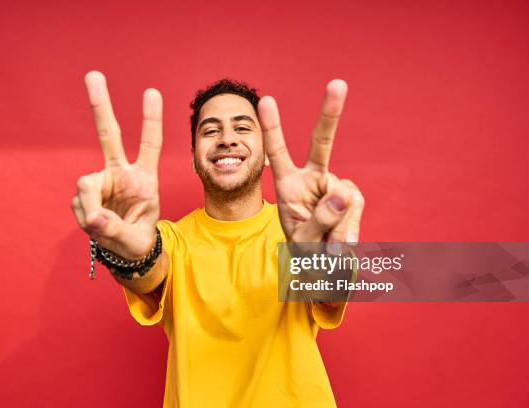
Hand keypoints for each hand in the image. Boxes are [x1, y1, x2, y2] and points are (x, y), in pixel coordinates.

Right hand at [71, 71, 162, 259]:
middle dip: (100, 106)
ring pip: (85, 184)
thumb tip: (93, 218)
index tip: (150, 91)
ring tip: (101, 227)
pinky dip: (84, 217)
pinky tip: (95, 225)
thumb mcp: (136, 240)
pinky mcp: (87, 193)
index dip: (150, 120)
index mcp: (144, 179)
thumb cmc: (137, 240)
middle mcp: (121, 173)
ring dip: (90, 207)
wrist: (125, 251)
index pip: (150, 144)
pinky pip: (79, 203)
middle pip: (109, 135)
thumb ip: (116, 230)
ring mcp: (102, 181)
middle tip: (93, 75)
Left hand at [258, 79, 364, 243]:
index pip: (278, 152)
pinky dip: (350, 227)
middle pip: (322, 142)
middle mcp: (311, 179)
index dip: (273, 127)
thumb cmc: (305, 253)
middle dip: (330, 113)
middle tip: (338, 83)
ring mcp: (333, 186)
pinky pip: (355, 205)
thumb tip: (342, 195)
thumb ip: (320, 220)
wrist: (324, 268)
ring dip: (339, 224)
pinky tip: (342, 242)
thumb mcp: (304, 242)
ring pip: (345, 193)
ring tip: (328, 246)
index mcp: (288, 185)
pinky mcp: (351, 197)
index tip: (266, 100)